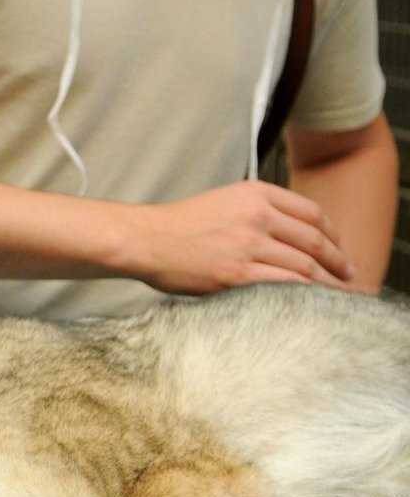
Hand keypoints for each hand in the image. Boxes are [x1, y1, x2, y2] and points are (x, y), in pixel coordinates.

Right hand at [129, 181, 353, 293]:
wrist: (146, 240)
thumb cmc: (179, 226)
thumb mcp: (224, 201)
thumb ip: (257, 210)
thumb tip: (288, 234)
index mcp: (257, 194)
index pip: (312, 213)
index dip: (334, 234)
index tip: (340, 249)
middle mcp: (258, 216)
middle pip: (315, 240)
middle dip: (339, 260)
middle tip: (349, 274)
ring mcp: (249, 245)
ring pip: (305, 265)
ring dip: (326, 282)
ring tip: (337, 294)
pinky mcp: (237, 274)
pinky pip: (284, 285)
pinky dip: (305, 295)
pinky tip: (311, 302)